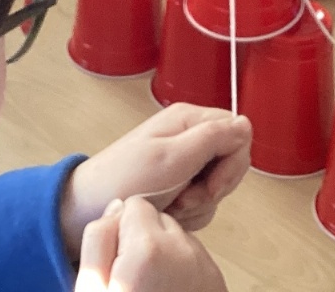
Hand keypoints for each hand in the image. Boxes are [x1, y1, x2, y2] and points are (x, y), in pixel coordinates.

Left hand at [61, 105, 251, 257]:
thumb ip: (212, 138)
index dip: (232, 162)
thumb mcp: (171, 158)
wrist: (89, 207)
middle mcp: (190, 136)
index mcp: (189, 119)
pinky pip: (203, 202)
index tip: (211, 184)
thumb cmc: (122, 180)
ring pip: (218, 186)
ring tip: (170, 206)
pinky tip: (167, 213)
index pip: (239, 132)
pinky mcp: (179, 184)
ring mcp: (185, 161)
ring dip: (198, 204)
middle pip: (231, 161)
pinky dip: (189, 214)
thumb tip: (245, 124)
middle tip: (185, 197)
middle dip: (213, 188)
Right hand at [74, 197, 227, 291]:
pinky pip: (195, 261)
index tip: (117, 261)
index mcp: (147, 246)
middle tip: (133, 280)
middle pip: (159, 220)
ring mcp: (205, 266)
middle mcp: (184, 248)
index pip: (134, 205)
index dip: (120, 231)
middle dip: (144, 240)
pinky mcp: (218, 283)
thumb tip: (117, 206)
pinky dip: (182, 273)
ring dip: (164, 256)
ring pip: (179, 240)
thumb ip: (98, 240)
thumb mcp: (90, 289)